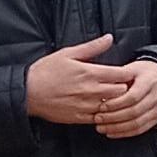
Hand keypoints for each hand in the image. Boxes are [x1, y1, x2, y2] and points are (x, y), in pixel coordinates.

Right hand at [25, 35, 139, 128]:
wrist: (27, 92)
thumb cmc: (46, 71)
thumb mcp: (68, 53)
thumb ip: (92, 47)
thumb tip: (109, 38)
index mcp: (90, 73)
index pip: (121, 75)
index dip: (128, 74)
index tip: (128, 73)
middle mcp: (91, 90)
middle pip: (122, 91)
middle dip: (125, 88)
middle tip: (124, 86)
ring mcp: (86, 105)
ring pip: (113, 106)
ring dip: (116, 102)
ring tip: (114, 98)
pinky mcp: (79, 117)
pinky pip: (100, 118)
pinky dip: (104, 114)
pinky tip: (101, 108)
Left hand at [98, 57, 156, 137]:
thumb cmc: (140, 73)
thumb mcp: (130, 69)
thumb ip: (117, 77)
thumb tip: (99, 88)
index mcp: (149, 81)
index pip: (133, 96)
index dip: (116, 104)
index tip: (101, 106)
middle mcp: (156, 96)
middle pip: (135, 112)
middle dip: (114, 117)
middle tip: (98, 118)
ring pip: (137, 123)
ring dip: (117, 128)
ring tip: (101, 127)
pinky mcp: (156, 118)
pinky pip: (140, 130)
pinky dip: (124, 133)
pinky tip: (111, 132)